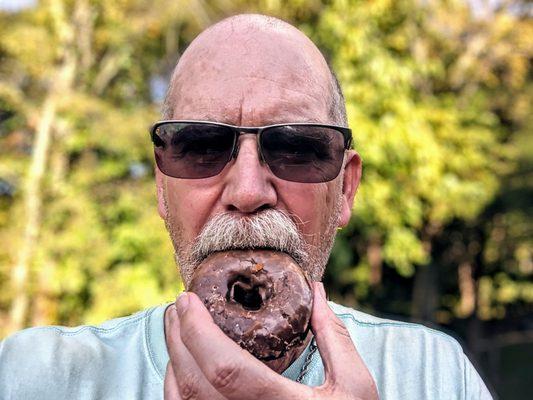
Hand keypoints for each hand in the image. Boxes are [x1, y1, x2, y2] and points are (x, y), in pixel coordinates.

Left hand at [164, 282, 378, 398]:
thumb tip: (316, 290)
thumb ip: (333, 336)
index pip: (226, 368)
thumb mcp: (354, 386)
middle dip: (177, 338)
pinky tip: (181, 366)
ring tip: (176, 327)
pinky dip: (175, 388)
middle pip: (193, 384)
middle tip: (177, 305)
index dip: (198, 331)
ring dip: (172, 359)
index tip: (188, 299)